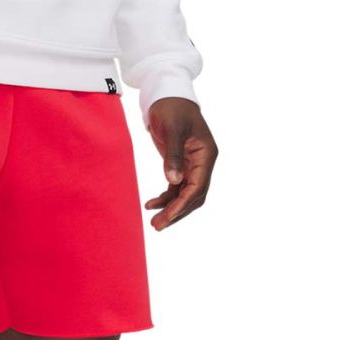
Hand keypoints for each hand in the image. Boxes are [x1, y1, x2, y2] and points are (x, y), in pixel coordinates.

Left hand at [145, 98, 217, 230]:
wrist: (167, 95)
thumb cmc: (172, 108)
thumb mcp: (172, 129)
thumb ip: (173, 156)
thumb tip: (173, 181)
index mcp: (206, 154)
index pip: (197, 187)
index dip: (182, 204)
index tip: (167, 217)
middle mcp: (203, 162)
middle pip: (193, 196)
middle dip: (177, 212)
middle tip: (157, 226)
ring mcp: (193, 165)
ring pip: (185, 195)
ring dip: (171, 209)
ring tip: (154, 223)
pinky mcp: (181, 165)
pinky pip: (176, 188)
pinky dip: (165, 198)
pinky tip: (151, 204)